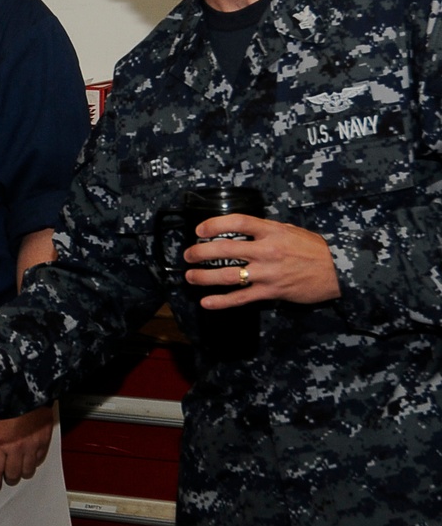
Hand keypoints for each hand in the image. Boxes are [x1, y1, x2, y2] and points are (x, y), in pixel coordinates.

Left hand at [0, 406, 53, 489]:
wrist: (27, 391)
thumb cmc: (7, 402)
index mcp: (1, 444)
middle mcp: (17, 449)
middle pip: (13, 475)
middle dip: (9, 479)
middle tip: (7, 478)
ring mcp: (32, 446)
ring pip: (28, 471)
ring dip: (23, 473)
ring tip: (20, 471)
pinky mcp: (44, 441)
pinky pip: (39, 460)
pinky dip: (34, 462)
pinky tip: (30, 459)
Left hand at [184, 214, 340, 307]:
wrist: (337, 271)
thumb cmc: (315, 250)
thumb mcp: (291, 231)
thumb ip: (268, 230)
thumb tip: (246, 230)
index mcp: (271, 230)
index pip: (237, 222)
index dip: (214, 224)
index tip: (200, 230)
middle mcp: (266, 250)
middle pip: (225, 249)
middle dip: (201, 252)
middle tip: (188, 255)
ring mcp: (267, 272)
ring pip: (228, 275)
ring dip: (204, 277)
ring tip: (190, 277)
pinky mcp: (270, 291)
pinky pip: (241, 298)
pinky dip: (222, 301)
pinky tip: (207, 303)